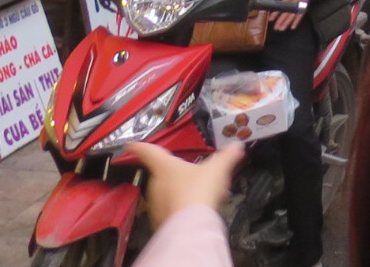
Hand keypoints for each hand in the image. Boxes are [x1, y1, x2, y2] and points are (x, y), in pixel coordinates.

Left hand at [124, 142, 243, 229]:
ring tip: (203, 193)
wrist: (190, 225)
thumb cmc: (199, 190)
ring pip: (168, 192)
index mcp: (165, 166)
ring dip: (182, 191)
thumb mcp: (218, 168)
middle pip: (163, 173)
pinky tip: (198, 209)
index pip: (147, 152)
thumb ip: (228, 156)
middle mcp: (156, 183)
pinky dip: (182, 207)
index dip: (140, 146)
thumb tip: (237, 146)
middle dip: (177, 173)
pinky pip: (171, 209)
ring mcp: (156, 203)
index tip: (132, 144)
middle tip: (195, 174)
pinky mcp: (160, 220)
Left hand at [272, 0, 310, 31]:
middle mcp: (295, 2)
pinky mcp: (304, 8)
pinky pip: (300, 16)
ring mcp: (300, 6)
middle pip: (287, 13)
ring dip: (287, 23)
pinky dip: (297, 22)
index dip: (276, 13)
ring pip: (293, 16)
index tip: (271, 19)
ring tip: (281, 29)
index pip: (282, 6)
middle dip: (281, 21)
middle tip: (275, 28)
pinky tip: (292, 27)